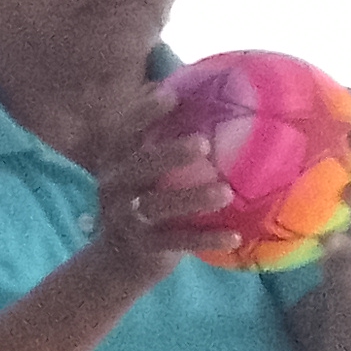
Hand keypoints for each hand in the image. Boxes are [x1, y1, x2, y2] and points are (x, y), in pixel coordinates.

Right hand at [88, 90, 239, 273]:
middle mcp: (115, 186)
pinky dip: (205, 239)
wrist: (118, 259)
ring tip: (225, 192)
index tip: (170, 93)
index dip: (142, 111)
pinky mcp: (143, 247)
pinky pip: (176, 242)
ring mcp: (125, 218)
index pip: (123, 130)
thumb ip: (161, 138)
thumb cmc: (143, 199)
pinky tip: (235, 236)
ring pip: (156, 206)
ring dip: (191, 198)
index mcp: (116, 161)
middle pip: (137, 166)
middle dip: (167, 154)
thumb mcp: (142, 170)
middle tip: (202, 143)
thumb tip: (199, 90)